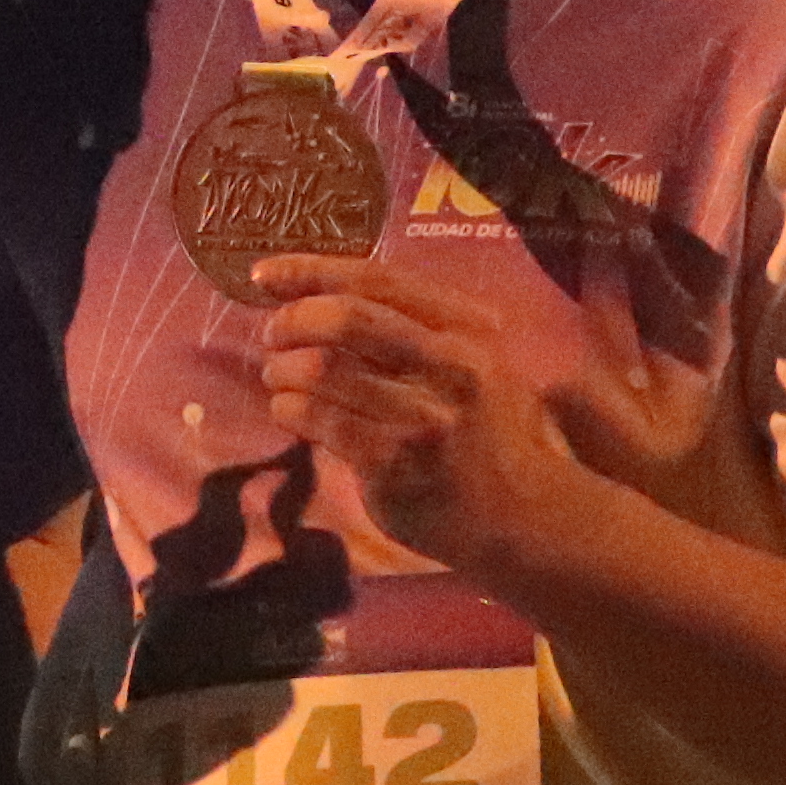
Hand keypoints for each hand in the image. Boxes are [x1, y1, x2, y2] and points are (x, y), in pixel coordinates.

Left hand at [234, 255, 614, 577]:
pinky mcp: (395, 462)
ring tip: (277, 378)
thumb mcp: (475, 363)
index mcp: (468, 328)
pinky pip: (321, 421)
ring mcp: (423, 414)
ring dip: (282, 370)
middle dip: (293, 321)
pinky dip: (290, 410)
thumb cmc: (487, 431)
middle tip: (272, 335)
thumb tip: (321, 299)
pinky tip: (287, 411)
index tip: (263, 274)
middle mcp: (451, 363)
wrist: (521, 514)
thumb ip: (417, 328)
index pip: (378, 280)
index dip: (311, 271)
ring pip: (324, 371)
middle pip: (346, 319)